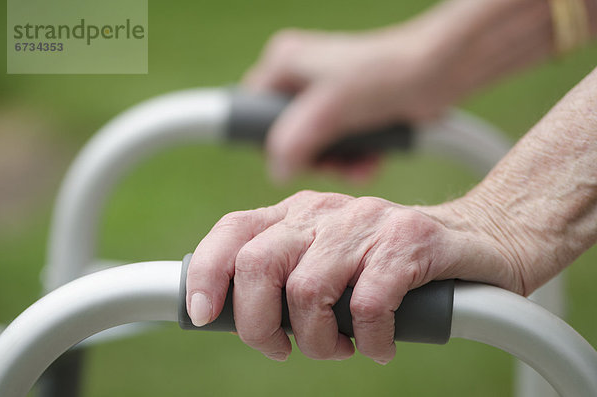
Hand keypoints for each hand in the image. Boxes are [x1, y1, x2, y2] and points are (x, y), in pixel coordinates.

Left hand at [186, 190, 531, 363]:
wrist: (481, 236)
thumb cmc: (394, 262)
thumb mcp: (331, 258)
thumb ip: (288, 274)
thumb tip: (236, 314)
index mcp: (299, 213)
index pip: (233, 231)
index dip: (207, 273)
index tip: (202, 316)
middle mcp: (326, 212)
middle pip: (258, 265)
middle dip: (259, 326)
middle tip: (285, 350)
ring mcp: (368, 223)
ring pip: (307, 292)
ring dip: (319, 341)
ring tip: (341, 348)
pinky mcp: (410, 241)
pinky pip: (367, 304)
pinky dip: (369, 339)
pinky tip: (379, 345)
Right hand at [243, 24, 459, 181]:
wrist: (439, 71)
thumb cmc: (387, 74)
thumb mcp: (331, 107)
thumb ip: (295, 140)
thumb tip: (277, 170)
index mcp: (283, 64)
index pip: (250, 113)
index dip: (267, 142)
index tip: (296, 158)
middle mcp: (299, 79)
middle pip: (284, 137)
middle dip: (315, 158)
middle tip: (337, 163)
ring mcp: (324, 97)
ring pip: (313, 148)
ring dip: (338, 164)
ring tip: (362, 164)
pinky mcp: (347, 112)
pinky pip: (337, 148)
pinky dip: (353, 159)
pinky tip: (371, 161)